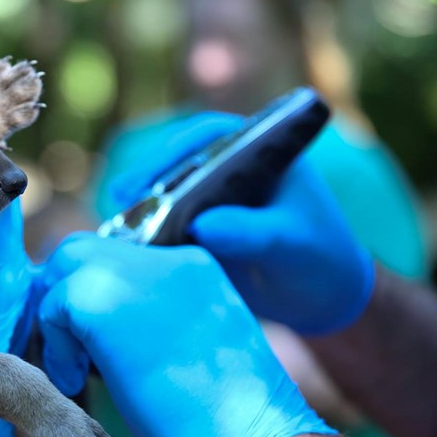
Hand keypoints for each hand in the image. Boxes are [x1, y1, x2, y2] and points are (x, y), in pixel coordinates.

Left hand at [36, 232, 336, 436]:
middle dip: (67, 289)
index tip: (98, 338)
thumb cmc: (232, 415)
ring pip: (65, 266)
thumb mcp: (199, 342)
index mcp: (194, 266)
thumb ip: (161, 318)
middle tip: (71, 343)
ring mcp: (133, 274)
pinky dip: (54, 345)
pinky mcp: (100, 302)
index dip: (99, 292)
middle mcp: (165, 258)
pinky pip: (53, 307)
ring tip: (74, 365)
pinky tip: (74, 380)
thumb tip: (113, 328)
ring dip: (59, 313)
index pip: (123, 257)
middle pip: (86, 249)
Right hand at [108, 112, 374, 334]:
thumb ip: (252, 232)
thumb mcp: (290, 243)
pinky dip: (145, 234)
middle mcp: (228, 170)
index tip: (153, 172)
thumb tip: (202, 225)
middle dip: (147, 177)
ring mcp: (210, 200)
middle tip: (121, 194)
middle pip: (177, 163)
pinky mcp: (197, 230)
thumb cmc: (318, 258)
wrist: (322, 299)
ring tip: (114, 225)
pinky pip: (165, 226)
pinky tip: (124, 248)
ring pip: (165, 193)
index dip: (176, 151)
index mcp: (259, 153)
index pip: (210, 137)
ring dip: (140, 207)